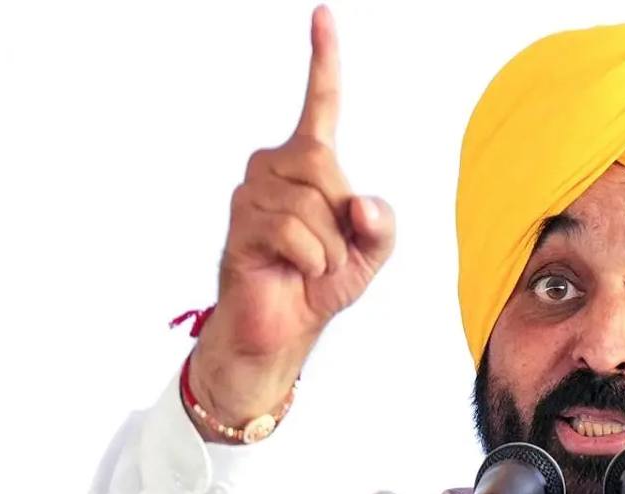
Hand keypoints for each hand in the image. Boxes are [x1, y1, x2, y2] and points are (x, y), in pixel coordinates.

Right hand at [189, 5, 394, 431]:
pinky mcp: (241, 227)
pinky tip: (292, 272)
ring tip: (308, 265)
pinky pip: (300, 236)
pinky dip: (312, 263)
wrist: (283, 330)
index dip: (323, 61)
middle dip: (342, 217)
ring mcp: (252, 195)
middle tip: (327, 248)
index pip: (320, 105)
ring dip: (328, 248)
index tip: (324, 16)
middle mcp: (273, 167)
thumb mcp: (372, 252)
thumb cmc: (321, 283)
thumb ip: (382, 223)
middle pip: (326, 164)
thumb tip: (361, 204)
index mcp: (308, 164)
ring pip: (314, 206)